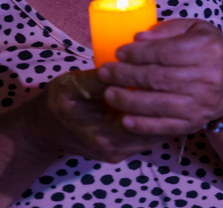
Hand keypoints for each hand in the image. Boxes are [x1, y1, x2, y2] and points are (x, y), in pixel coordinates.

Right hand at [27, 70, 163, 163]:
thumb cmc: (56, 104)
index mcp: (101, 134)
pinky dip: (157, 119)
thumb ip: (96, 81)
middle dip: (167, 106)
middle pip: (154, 129)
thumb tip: (123, 69)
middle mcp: (115, 149)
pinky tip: (163, 100)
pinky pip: (148, 136)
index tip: (164, 75)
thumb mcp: (70, 86)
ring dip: (165, 113)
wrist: (44, 130)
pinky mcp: (124, 151)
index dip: (153, 96)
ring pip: (156, 135)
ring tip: (175, 89)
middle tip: (178, 81)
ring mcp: (121, 153)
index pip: (140, 118)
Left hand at [97, 19, 222, 135]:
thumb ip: (168, 29)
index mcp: (206, 50)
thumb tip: (139, 37)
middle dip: (127, 75)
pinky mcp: (194, 123)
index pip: (167, 52)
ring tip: (109, 94)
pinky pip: (166, 126)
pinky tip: (125, 119)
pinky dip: (144, 125)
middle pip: (159, 78)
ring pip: (160, 104)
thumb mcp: (194, 30)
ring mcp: (200, 104)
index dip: (139, 53)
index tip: (119, 53)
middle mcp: (206, 78)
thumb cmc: (205, 50)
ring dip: (130, 100)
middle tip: (105, 72)